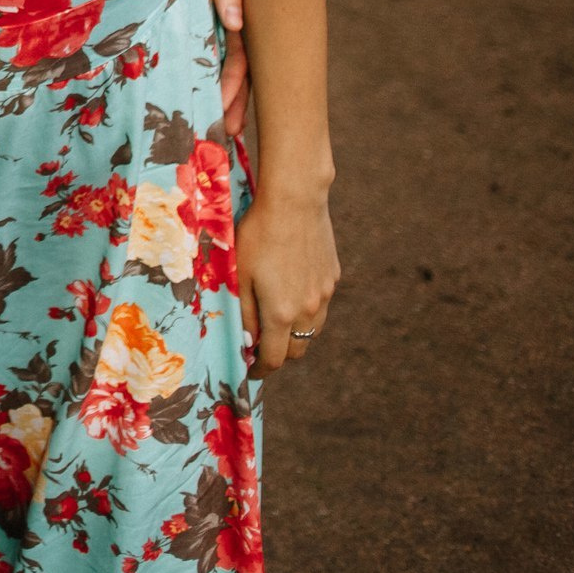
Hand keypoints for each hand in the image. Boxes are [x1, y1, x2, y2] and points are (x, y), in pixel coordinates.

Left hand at [200, 0, 249, 137]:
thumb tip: (236, 23)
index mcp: (234, 6)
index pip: (241, 58)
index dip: (235, 89)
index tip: (228, 117)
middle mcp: (225, 17)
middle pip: (235, 69)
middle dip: (233, 102)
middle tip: (228, 136)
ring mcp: (207, 15)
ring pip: (217, 62)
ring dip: (219, 94)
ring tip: (218, 128)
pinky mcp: (188, 10)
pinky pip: (194, 45)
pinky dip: (196, 70)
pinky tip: (190, 92)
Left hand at [234, 189, 338, 375]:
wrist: (295, 201)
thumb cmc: (258, 235)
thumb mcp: (241, 275)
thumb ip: (244, 313)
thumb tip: (247, 343)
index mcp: (282, 313)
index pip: (274, 359)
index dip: (259, 370)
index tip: (249, 371)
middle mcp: (308, 309)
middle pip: (296, 350)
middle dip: (278, 355)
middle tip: (260, 348)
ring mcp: (324, 294)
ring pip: (312, 330)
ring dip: (294, 334)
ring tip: (275, 324)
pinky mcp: (333, 277)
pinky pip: (319, 305)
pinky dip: (305, 311)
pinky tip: (290, 293)